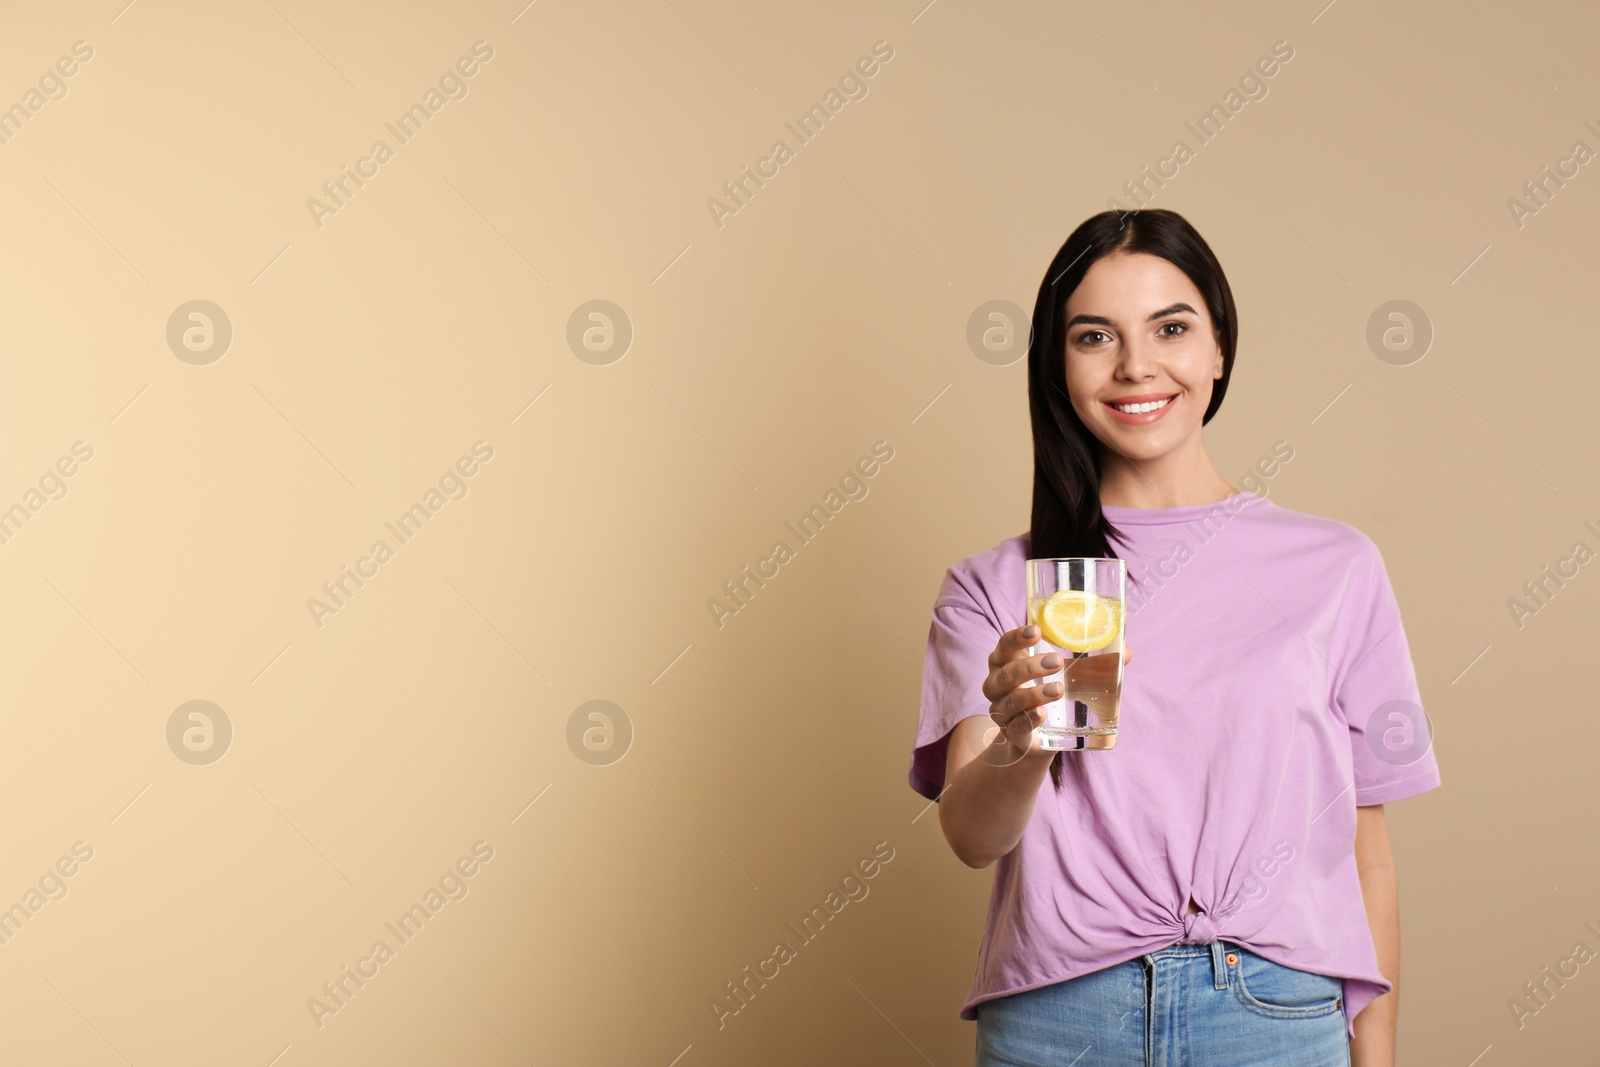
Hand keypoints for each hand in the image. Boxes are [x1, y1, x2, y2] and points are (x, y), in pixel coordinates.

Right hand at [980, 626, 1134, 762]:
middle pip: (1006, 673)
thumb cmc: (1049, 694)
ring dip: (1033, 693)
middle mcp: (997, 685)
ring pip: (1011, 700)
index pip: (1004, 646)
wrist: (1037, 739)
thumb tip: (1126, 650)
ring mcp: (1002, 710)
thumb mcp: (1068, 676)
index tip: (1036, 630)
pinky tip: (1041, 714)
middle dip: (1030, 666)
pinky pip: (1015, 726)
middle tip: (1058, 661)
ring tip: (1058, 689)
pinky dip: (1028, 720)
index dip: (1016, 637)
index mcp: (1007, 663)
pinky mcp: (1012, 733)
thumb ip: (1093, 663)